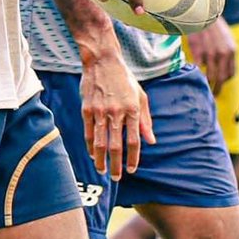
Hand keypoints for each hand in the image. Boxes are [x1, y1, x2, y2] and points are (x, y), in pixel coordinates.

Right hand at [80, 52, 154, 179]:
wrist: (102, 60)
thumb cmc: (124, 78)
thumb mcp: (140, 96)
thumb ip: (146, 120)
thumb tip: (151, 141)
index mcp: (133, 109)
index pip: (134, 140)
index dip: (133, 158)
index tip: (132, 170)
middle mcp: (117, 111)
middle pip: (116, 146)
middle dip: (116, 165)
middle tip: (116, 178)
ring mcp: (100, 110)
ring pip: (100, 142)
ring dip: (101, 160)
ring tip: (102, 170)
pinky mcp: (87, 108)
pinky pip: (88, 132)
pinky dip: (90, 146)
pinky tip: (93, 154)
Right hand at [187, 18, 236, 93]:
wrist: (201, 13)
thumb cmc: (212, 25)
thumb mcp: (225, 38)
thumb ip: (226, 53)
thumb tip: (222, 66)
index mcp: (231, 51)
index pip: (230, 73)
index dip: (225, 80)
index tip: (220, 83)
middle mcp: (223, 54)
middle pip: (222, 78)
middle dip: (217, 88)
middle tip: (214, 94)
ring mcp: (210, 54)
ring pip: (210, 76)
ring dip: (207, 84)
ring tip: (204, 89)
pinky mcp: (198, 52)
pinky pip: (198, 68)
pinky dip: (197, 72)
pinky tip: (194, 74)